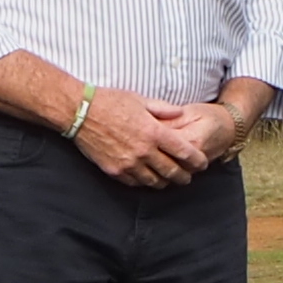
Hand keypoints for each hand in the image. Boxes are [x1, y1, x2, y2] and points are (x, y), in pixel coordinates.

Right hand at [78, 90, 216, 184]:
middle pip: (172, 172)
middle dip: (184, 176)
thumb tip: (181, 114)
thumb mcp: (141, 100)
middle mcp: (144, 151)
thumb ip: (164, 109)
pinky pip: (135, 183)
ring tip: (169, 180)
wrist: (79, 112)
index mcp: (154, 132)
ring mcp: (129, 163)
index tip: (202, 163)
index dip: (197, 160)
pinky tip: (148, 178)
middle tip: (188, 177)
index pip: (185, 152)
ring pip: (155, 181)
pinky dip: (145, 182)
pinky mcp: (114, 170)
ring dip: (165, 182)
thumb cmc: (110, 101)